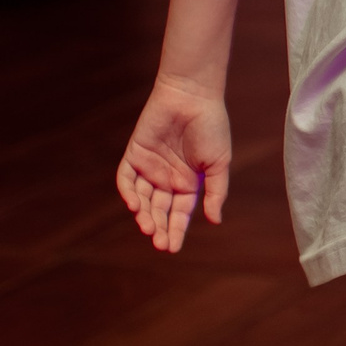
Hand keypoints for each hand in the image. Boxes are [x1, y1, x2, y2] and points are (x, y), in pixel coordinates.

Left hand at [116, 75, 231, 251]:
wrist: (192, 97)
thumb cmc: (211, 128)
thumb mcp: (219, 163)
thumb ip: (215, 192)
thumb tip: (214, 221)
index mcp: (189, 182)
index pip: (179, 213)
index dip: (176, 230)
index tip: (172, 248)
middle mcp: (167, 178)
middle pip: (160, 210)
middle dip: (159, 227)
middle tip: (160, 243)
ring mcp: (149, 167)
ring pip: (142, 199)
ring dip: (144, 214)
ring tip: (148, 228)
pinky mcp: (134, 155)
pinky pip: (127, 179)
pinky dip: (129, 193)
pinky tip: (136, 205)